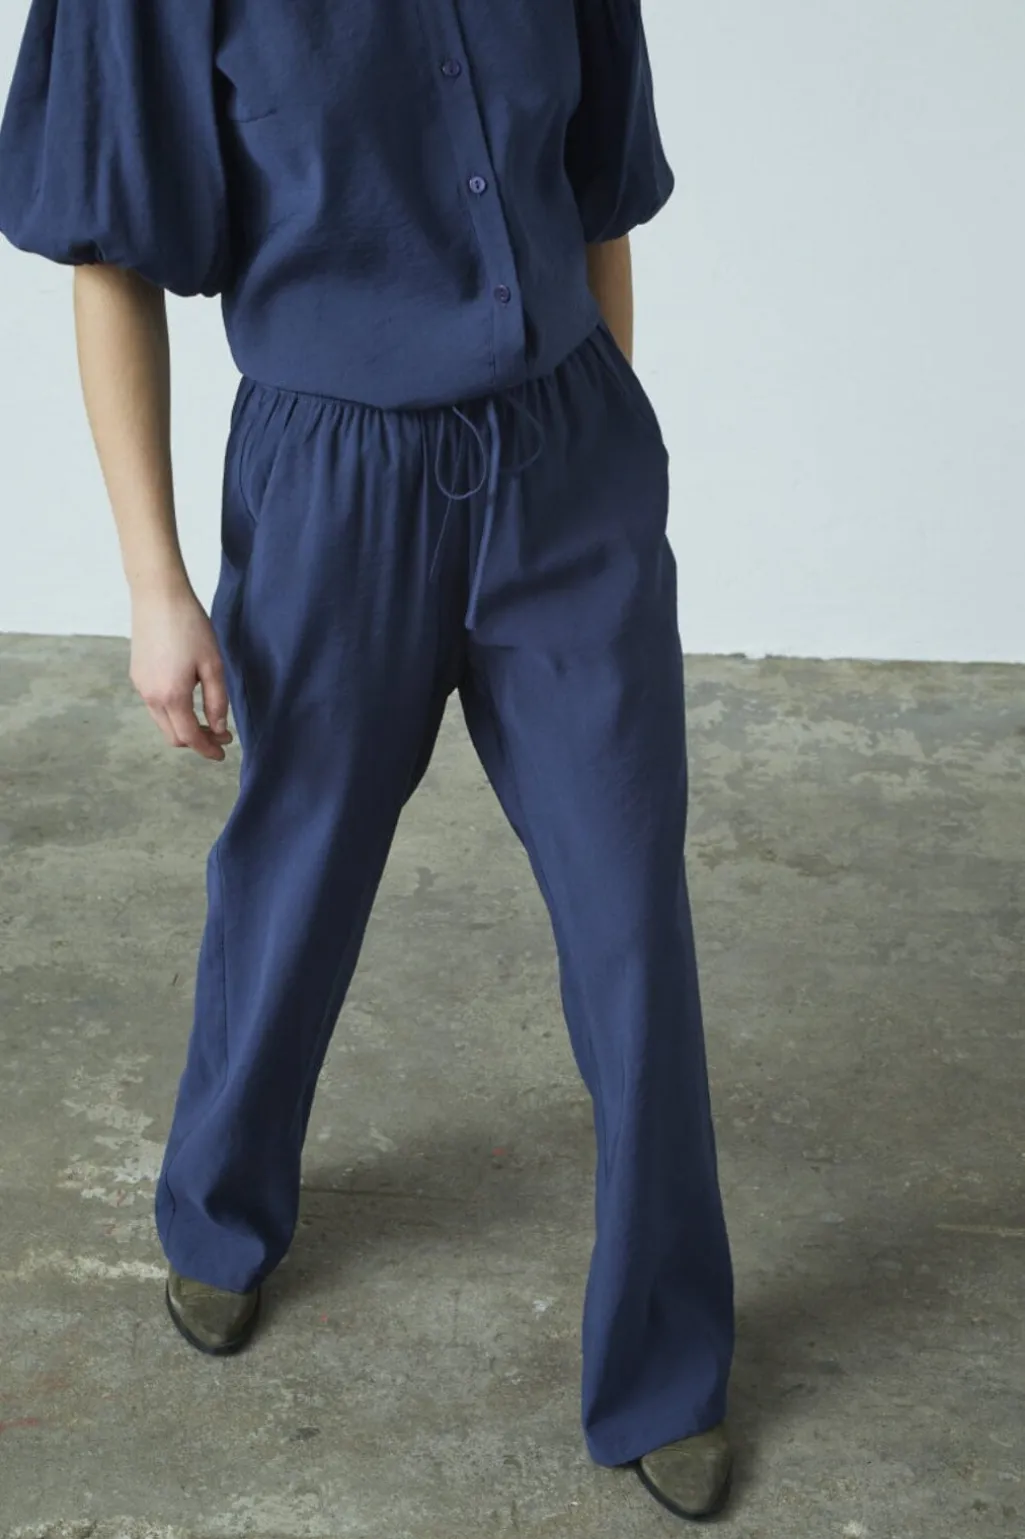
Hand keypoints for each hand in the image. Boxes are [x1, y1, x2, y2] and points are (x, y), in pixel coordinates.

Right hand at [130, 581, 233, 761]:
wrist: (158, 595)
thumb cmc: (191, 626)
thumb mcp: (213, 665)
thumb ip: (217, 701)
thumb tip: (219, 729)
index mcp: (171, 696)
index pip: (190, 737)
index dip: (207, 749)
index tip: (222, 753)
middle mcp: (151, 697)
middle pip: (173, 736)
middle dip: (197, 741)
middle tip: (220, 734)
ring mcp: (140, 686)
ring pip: (162, 722)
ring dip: (184, 727)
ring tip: (207, 717)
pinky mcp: (136, 675)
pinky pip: (155, 706)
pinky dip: (173, 712)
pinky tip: (188, 698)